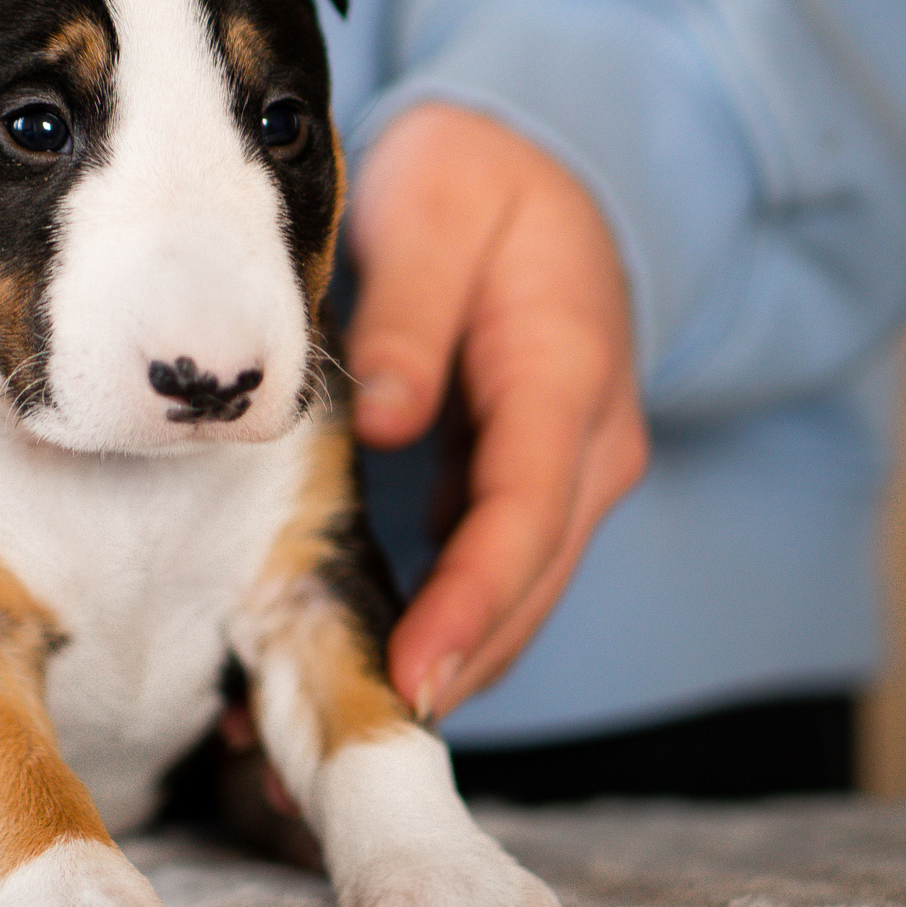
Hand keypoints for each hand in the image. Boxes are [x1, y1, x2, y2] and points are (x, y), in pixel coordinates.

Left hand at [345, 103, 649, 723]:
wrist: (532, 159)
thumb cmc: (473, 181)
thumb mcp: (437, 212)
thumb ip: (411, 316)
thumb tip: (387, 418)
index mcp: (567, 376)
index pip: (523, 516)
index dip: (469, 607)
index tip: (410, 678)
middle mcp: (585, 445)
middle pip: (525, 587)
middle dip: (448, 673)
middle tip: (344, 747)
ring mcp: (561, 473)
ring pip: (510, 598)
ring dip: (436, 671)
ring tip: (320, 739)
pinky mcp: (521, 484)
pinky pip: (485, 575)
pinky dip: (429, 629)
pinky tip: (337, 669)